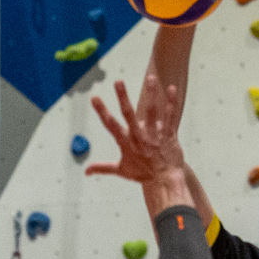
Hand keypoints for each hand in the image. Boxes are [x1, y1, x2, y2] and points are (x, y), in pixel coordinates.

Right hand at [85, 72, 187, 186]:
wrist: (164, 181)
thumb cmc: (143, 174)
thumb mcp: (121, 171)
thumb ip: (103, 167)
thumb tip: (86, 171)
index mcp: (126, 143)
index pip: (111, 125)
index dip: (102, 111)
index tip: (95, 98)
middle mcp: (139, 137)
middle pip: (129, 114)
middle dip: (123, 97)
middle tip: (118, 81)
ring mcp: (155, 135)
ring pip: (153, 111)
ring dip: (152, 94)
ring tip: (151, 78)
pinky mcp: (169, 135)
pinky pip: (171, 117)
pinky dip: (172, 103)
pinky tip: (172, 88)